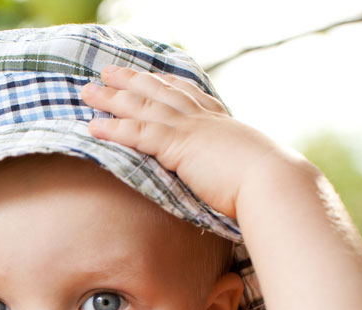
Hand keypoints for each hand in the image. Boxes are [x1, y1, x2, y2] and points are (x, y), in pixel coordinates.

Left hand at [81, 65, 293, 218]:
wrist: (273, 183)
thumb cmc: (268, 185)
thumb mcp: (248, 169)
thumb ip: (232, 169)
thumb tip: (233, 183)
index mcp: (220, 122)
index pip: (188, 94)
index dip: (164, 83)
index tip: (149, 74)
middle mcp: (202, 119)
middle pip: (158, 92)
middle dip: (130, 81)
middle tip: (107, 72)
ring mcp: (190, 129)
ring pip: (142, 106)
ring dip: (111, 98)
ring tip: (87, 92)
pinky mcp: (179, 146)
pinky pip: (138, 133)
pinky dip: (114, 128)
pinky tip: (93, 125)